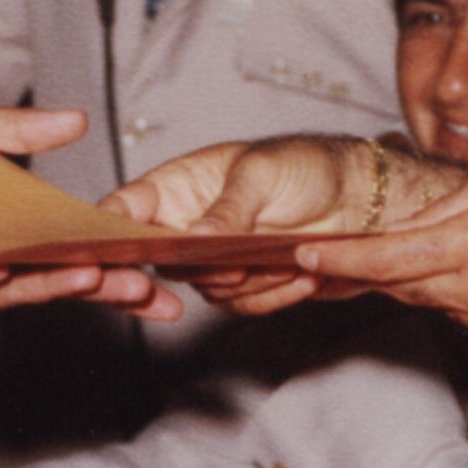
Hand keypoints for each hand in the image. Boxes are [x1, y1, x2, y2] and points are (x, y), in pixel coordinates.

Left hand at [0, 110, 182, 323]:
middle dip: (105, 291)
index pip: (77, 261)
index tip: (167, 270)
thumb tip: (80, 119)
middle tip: (148, 289)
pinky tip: (1, 271)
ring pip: (14, 295)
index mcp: (15, 241)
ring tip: (96, 276)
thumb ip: (23, 131)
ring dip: (54, 287)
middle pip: (58, 288)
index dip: (120, 270)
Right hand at [109, 131, 401, 314]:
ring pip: (205, 290)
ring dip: (248, 281)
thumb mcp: (262, 175)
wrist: (360, 197)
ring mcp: (214, 258)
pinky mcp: (245, 283)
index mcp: (176, 186)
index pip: (124, 211)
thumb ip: (227, 209)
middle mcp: (187, 224)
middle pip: (158, 263)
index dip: (107, 236)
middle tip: (230, 266)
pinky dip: (272, 296)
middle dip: (195, 270)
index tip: (108, 258)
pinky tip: (302, 275)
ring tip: (288, 257)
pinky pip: (242, 304)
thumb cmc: (306, 164)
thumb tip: (195, 239)